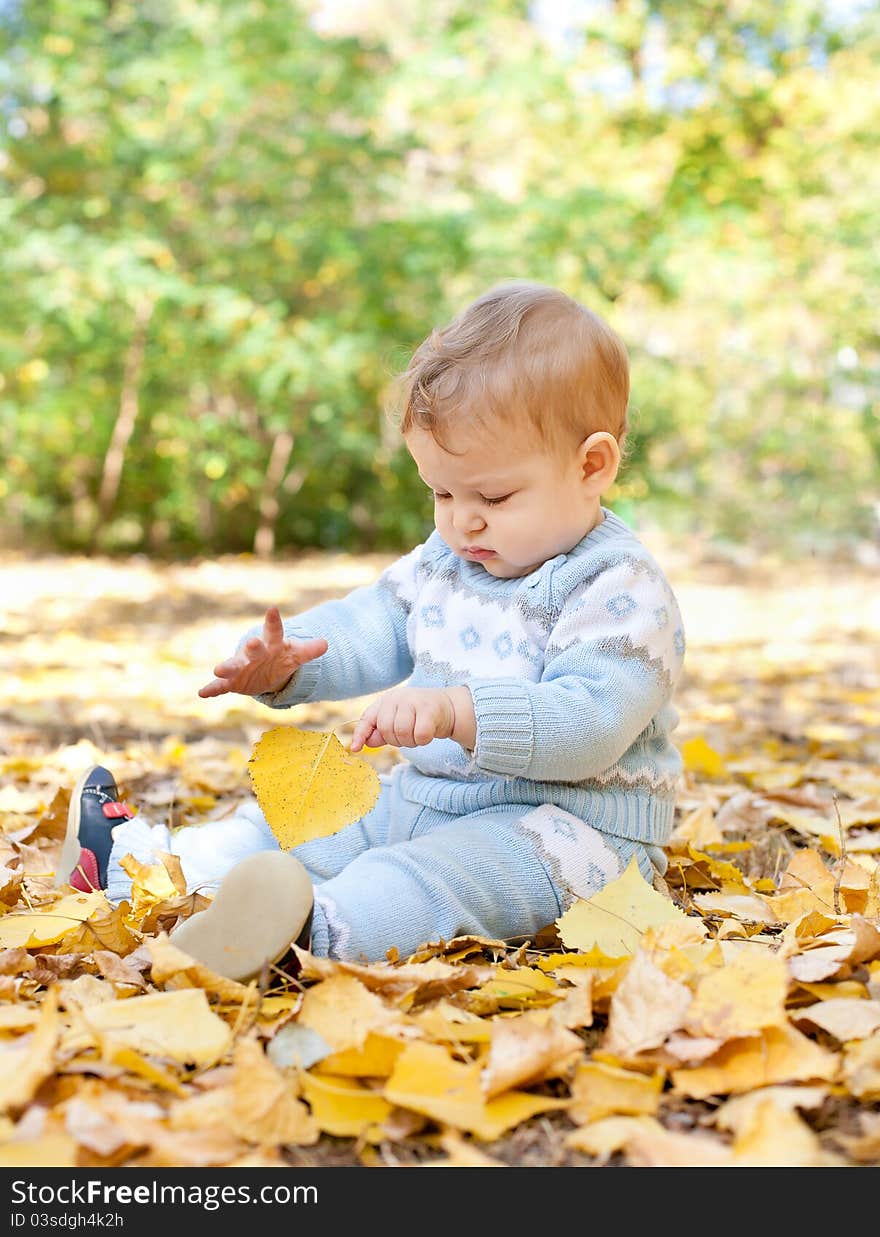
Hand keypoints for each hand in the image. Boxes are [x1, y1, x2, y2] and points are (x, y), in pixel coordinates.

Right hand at [198, 606, 327, 698]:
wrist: (263, 671)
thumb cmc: (280, 658)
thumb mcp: (296, 655)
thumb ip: (309, 651)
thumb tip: (325, 644)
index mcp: (271, 644)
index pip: (274, 631)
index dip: (274, 622)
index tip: (273, 610)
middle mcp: (253, 653)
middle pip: (254, 649)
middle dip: (253, 647)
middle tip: (252, 642)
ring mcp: (241, 667)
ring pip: (233, 666)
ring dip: (226, 667)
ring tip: (218, 669)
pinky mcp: (232, 682)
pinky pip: (220, 686)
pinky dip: (212, 689)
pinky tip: (202, 693)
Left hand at [350, 686, 475, 752]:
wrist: (446, 707)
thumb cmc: (417, 716)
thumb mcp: (396, 721)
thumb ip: (380, 732)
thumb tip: (366, 742)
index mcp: (385, 701)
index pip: (368, 718)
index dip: (360, 734)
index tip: (355, 748)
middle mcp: (397, 698)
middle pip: (387, 730)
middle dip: (396, 740)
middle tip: (407, 735)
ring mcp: (413, 701)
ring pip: (402, 733)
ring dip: (410, 741)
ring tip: (416, 733)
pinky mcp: (429, 709)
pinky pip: (420, 735)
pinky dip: (423, 740)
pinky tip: (427, 732)